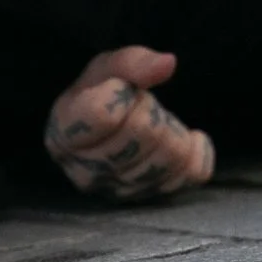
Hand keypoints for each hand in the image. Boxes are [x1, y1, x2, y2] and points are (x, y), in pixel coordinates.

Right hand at [43, 47, 216, 199]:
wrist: (108, 130)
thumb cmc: (99, 96)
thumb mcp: (105, 69)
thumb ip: (130, 63)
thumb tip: (166, 63)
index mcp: (64, 135)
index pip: (103, 115)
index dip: (120, 92)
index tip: (117, 89)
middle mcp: (87, 173)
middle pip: (142, 133)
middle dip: (149, 108)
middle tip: (141, 104)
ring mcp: (123, 191)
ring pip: (171, 157)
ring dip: (172, 129)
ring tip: (157, 122)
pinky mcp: (156, 197)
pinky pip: (194, 173)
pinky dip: (197, 150)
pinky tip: (184, 138)